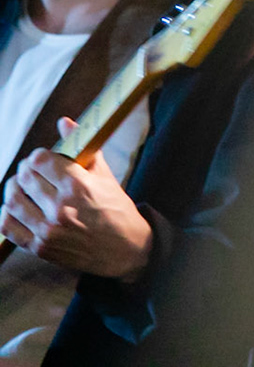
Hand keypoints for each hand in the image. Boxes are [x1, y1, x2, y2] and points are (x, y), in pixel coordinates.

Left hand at [0, 118, 152, 278]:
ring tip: (22, 187)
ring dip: (14, 190)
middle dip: (26, 170)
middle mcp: (61, 208)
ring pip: (12, 201)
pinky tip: (16, 208)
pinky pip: (8, 227)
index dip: (38, 156)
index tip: (43, 158)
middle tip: (33, 171)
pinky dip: (7, 214)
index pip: (39, 161)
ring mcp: (48, 230)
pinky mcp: (40, 248)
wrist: (125, 249)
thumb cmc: (116, 209)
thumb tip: (64, 122)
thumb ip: (82, 148)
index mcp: (79, 186)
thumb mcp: (105, 176)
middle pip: (24, 178)